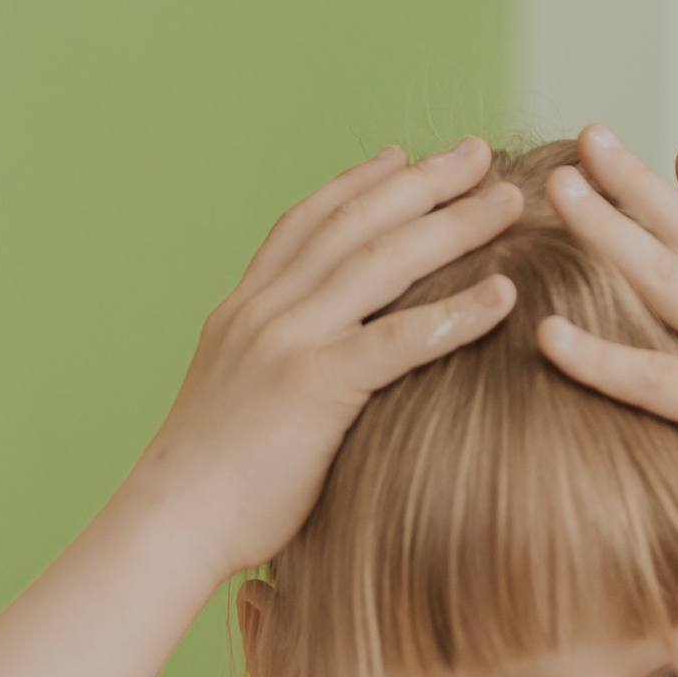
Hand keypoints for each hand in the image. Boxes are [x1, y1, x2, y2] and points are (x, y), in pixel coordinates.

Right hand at [128, 139, 523, 582]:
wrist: (167, 523)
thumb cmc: (207, 488)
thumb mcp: (230, 399)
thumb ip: (266, 367)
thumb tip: (300, 376)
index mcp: (242, 310)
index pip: (304, 223)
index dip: (356, 183)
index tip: (402, 156)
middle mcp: (263, 310)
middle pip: (354, 223)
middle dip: (422, 182)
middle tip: (478, 153)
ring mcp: (286, 341)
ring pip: (382, 261)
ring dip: (453, 225)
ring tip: (510, 202)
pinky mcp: (313, 384)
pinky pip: (397, 338)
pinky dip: (455, 311)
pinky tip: (505, 294)